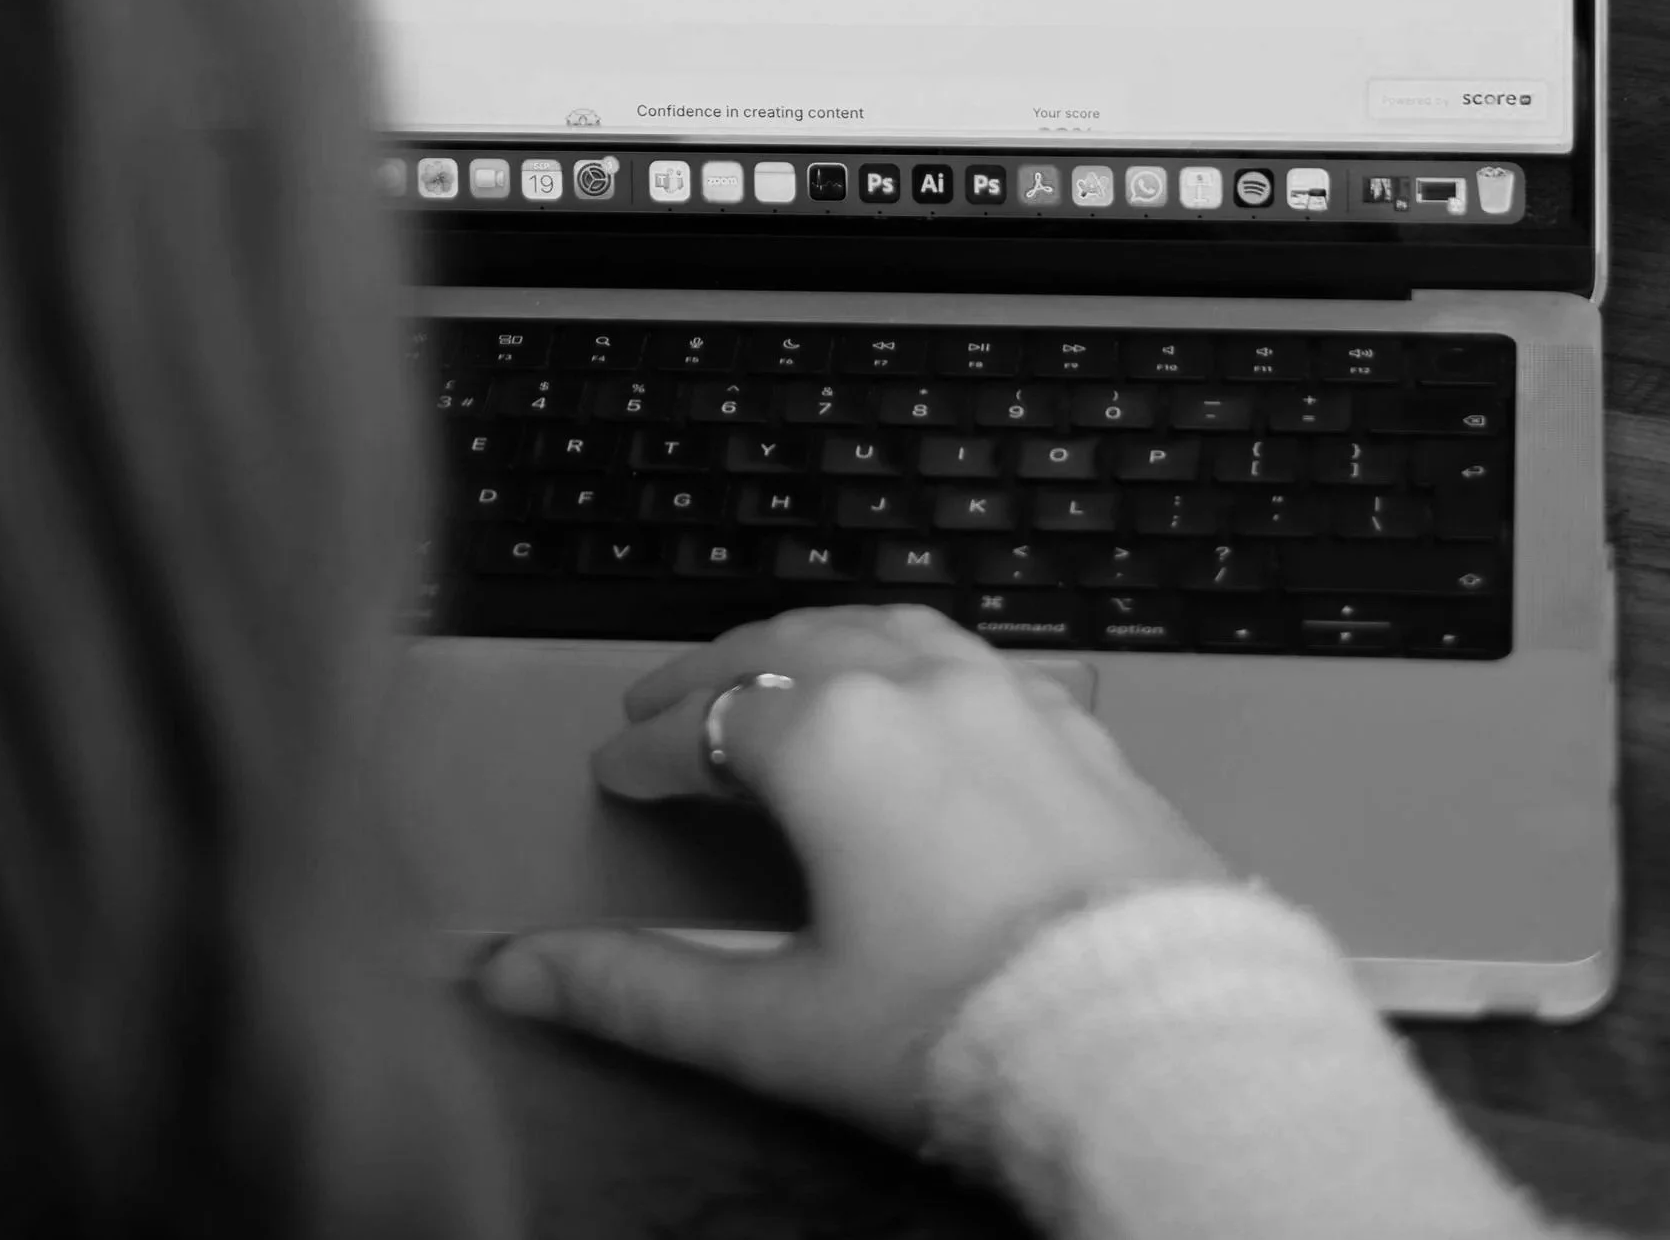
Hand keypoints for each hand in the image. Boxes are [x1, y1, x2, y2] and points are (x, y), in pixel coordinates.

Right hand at [469, 603, 1238, 1152]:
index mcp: (828, 737)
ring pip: (885, 627)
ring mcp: (1007, 692)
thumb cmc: (959, 1030)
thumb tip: (515, 972)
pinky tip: (921, 690)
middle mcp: (915, 684)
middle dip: (717, 674)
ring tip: (780, 670)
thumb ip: (639, 988)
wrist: (1154, 1040)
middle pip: (787, 645)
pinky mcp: (1078, 723)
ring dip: (816, 642)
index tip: (616, 773)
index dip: (648, 753)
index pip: (704, 725)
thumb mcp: (777, 1024)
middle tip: (670, 706)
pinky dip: (917, 659)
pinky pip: (977, 657)